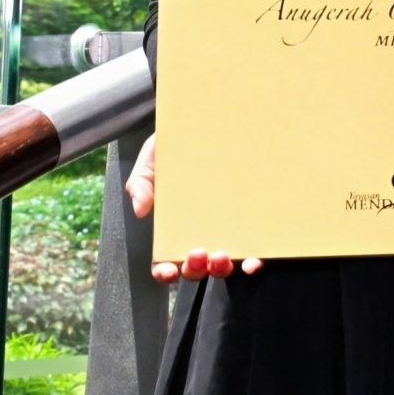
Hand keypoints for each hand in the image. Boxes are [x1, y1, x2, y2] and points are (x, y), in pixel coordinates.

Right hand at [126, 132, 262, 280]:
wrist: (206, 123)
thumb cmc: (175, 147)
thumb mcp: (151, 161)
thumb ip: (140, 184)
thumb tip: (140, 210)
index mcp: (172, 226)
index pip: (165, 260)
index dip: (164, 271)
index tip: (168, 270)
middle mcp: (199, 232)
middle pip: (195, 267)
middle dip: (196, 269)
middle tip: (198, 253)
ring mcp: (225, 229)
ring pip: (222, 264)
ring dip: (221, 268)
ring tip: (221, 256)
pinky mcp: (249, 221)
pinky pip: (253, 249)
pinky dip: (252, 261)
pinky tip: (252, 261)